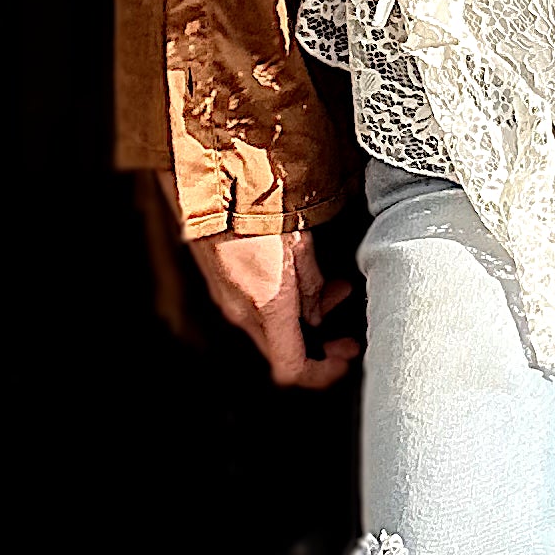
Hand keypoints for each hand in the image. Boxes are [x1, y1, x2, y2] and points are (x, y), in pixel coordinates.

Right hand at [162, 174, 360, 388]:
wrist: (207, 181)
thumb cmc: (253, 205)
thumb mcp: (300, 244)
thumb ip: (312, 286)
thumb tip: (318, 312)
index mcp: (266, 306)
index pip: (293, 368)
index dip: (323, 373)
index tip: (344, 358)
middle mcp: (241, 310)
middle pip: (283, 350)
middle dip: (320, 343)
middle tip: (346, 332)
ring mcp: (227, 297)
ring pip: (271, 327)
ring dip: (305, 318)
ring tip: (335, 291)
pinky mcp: (221, 282)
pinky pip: (254, 307)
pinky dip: (282, 302)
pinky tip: (301, 276)